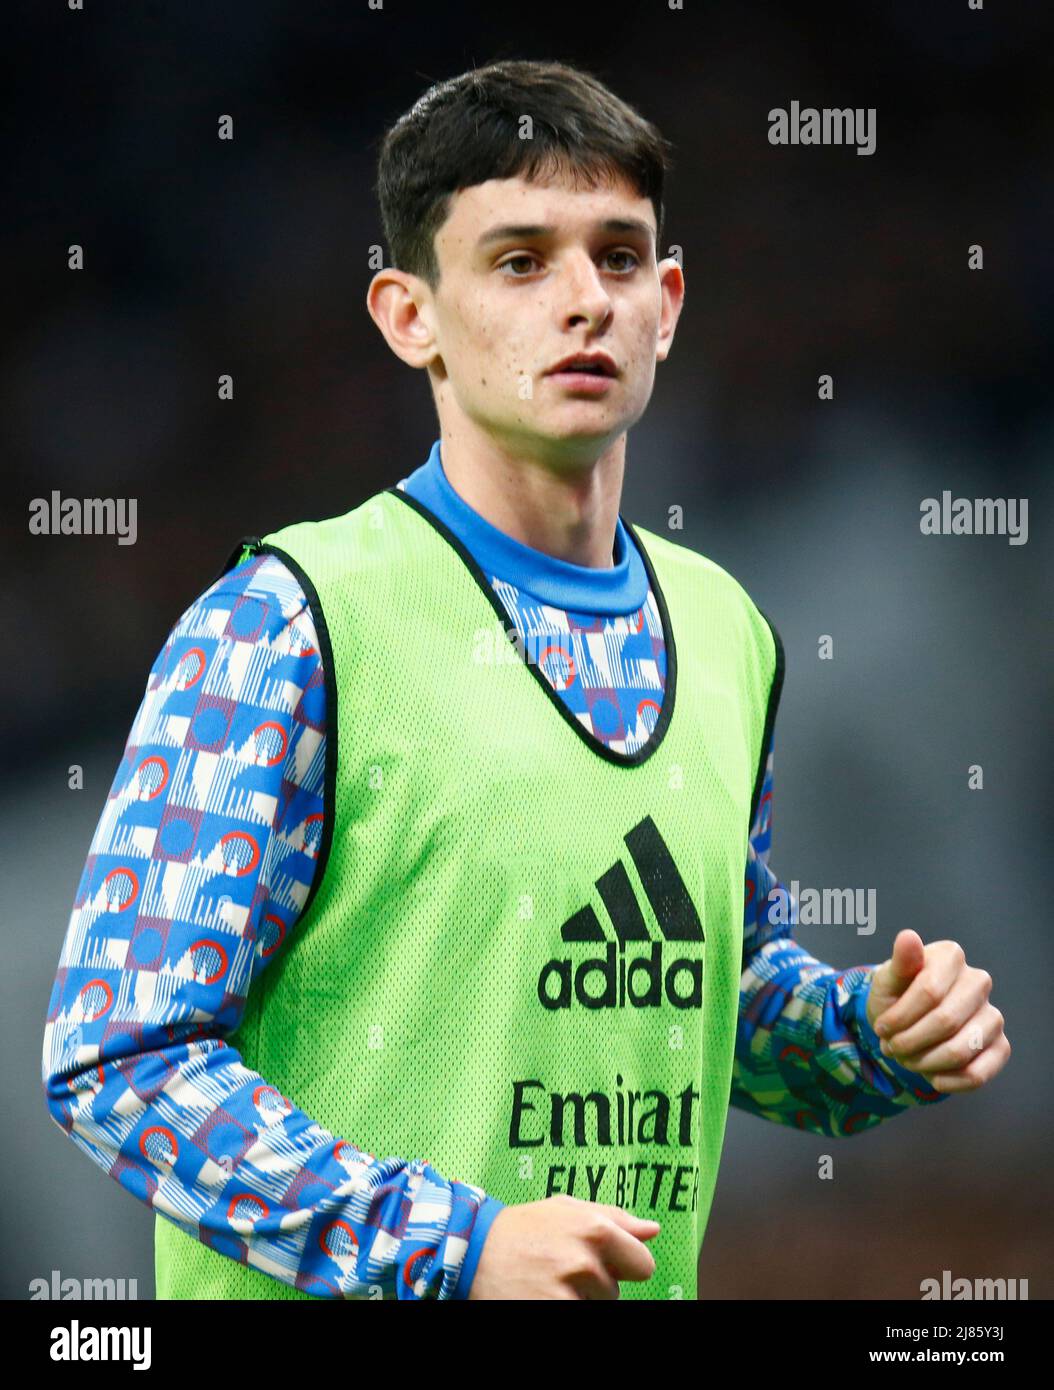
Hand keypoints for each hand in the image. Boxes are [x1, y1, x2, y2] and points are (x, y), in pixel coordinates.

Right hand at [467, 1194, 660, 1299]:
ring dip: (576, 1300)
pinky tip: (541, 1295)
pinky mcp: (551, 1310)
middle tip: (561, 1270)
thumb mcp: (566, 1210)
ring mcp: (566, 1291)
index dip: (623, 1266)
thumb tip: (652, 1230)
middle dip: (594, 1285)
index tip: (602, 1264)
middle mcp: (584, 1260)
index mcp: (595, 1229)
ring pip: (595, 1307)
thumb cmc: (523, 1228)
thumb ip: (614, 1218)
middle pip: (614, 1292)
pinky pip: (577, 1313)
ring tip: (546, 1281)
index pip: (642, 1265)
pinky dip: (561, 1306)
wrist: (471, 1250)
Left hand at [865, 929, 1009, 1093]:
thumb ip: (899, 962)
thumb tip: (908, 937)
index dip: (900, 1017)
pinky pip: (978, 1074)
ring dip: (925, 1063)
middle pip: (945, 1022)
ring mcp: (993, 1015)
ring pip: (961, 1050)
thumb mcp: (888, 980)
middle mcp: (979, 982)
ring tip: (907, 1060)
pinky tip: (931, 1076)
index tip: (880, 1029)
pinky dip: (948, 1081)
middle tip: (891, 1048)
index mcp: (951, 956)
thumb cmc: (897, 995)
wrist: (907, 1020)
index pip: (928, 992)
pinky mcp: (1001, 1046)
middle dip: (910, 1042)